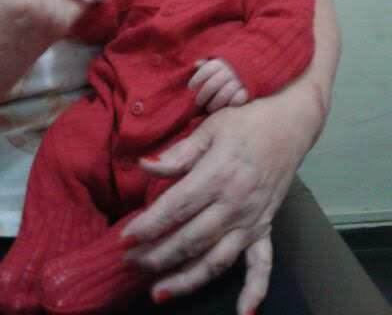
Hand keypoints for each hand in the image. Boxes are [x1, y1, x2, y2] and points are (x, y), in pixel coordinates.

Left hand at [121, 95, 307, 308]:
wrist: (291, 123)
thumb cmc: (246, 121)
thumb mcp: (209, 127)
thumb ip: (178, 153)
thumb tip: (145, 166)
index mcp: (217, 176)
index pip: (174, 209)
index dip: (148, 226)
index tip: (125, 238)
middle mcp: (234, 204)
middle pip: (190, 239)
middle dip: (157, 255)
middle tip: (130, 262)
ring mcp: (252, 220)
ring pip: (217, 260)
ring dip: (187, 279)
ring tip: (160, 291)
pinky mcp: (265, 227)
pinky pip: (262, 265)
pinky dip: (254, 291)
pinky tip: (242, 312)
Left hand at [189, 58, 247, 111]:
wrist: (256, 65)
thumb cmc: (231, 66)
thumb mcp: (220, 61)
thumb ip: (207, 63)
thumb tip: (196, 64)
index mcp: (222, 63)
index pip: (206, 70)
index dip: (197, 79)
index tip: (190, 87)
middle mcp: (230, 71)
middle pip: (213, 84)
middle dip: (203, 94)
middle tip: (198, 102)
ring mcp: (240, 81)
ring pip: (224, 94)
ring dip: (215, 103)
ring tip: (208, 109)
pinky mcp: (248, 90)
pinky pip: (238, 99)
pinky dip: (230, 105)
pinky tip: (224, 109)